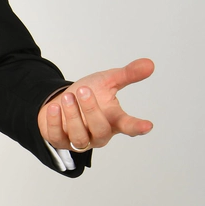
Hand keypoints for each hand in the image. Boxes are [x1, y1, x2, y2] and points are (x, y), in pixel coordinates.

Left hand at [38, 58, 154, 152]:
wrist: (63, 99)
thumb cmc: (89, 93)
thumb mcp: (108, 80)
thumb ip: (128, 74)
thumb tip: (150, 64)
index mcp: (114, 120)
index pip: (128, 125)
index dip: (137, 126)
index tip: (147, 125)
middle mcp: (99, 134)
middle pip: (100, 130)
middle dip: (91, 110)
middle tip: (84, 90)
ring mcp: (80, 140)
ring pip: (79, 137)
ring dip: (73, 115)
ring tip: (69, 96)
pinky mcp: (60, 141)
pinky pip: (57, 137)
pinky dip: (54, 122)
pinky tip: (54, 107)